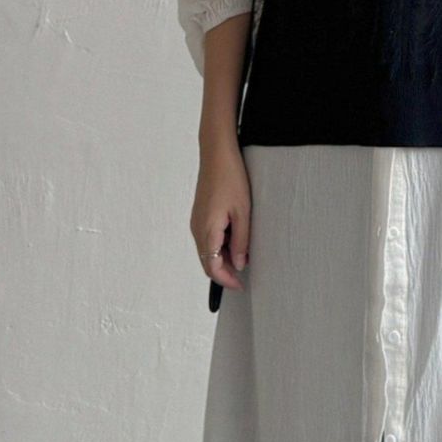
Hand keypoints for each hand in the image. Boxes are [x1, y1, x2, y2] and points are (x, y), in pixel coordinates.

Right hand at [191, 143, 250, 293]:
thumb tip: (240, 264)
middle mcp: (197, 229)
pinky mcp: (199, 215)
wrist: (217, 154)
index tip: (241, 286)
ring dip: (224, 259)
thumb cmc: (231, 179)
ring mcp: (196, 222)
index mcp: (207, 230)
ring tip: (244, 255)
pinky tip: (236, 240)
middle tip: (245, 275)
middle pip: (208, 262)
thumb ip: (241, 241)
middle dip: (225, 272)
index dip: (226, 280)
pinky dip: (220, 246)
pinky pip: (208, 238)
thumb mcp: (243, 213)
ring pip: (208, 251)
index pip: (213, 267)